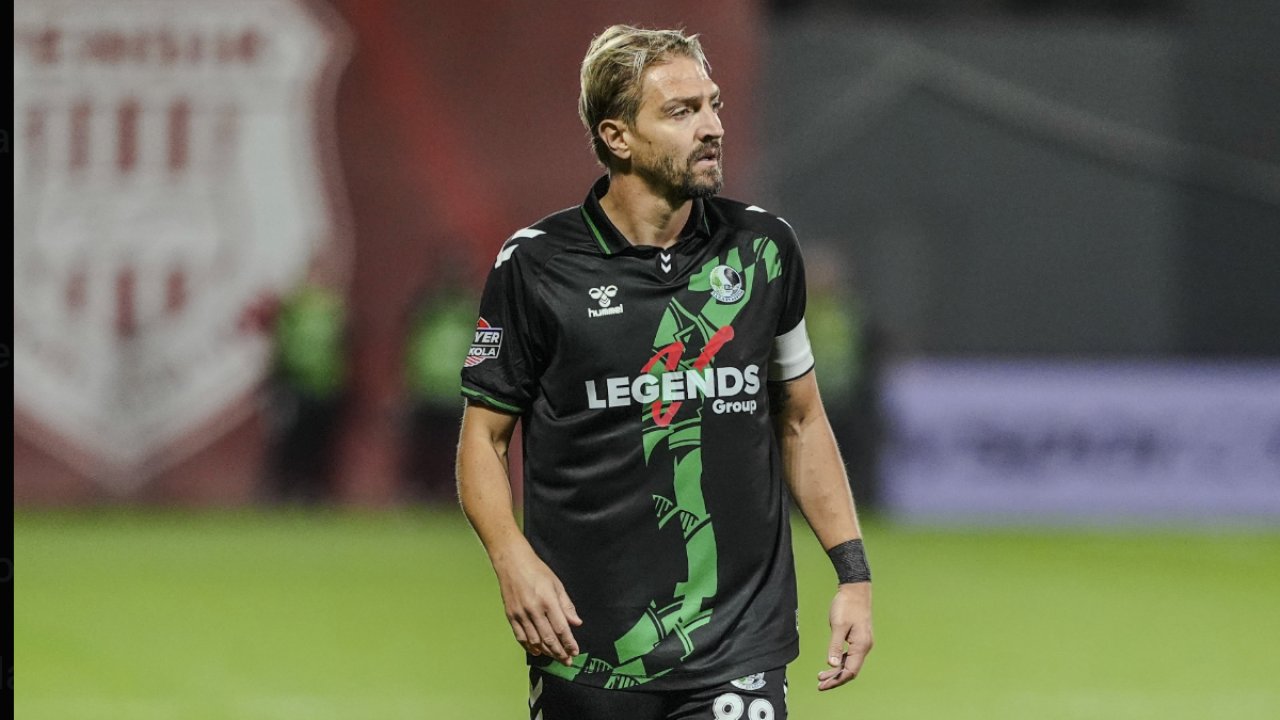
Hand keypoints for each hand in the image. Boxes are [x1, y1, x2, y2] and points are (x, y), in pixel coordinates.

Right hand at [493, 547, 582, 665]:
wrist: (512, 563)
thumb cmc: (537, 571)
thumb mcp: (557, 584)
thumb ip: (567, 605)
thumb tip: (576, 623)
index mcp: (548, 601)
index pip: (561, 628)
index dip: (569, 643)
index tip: (575, 652)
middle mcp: (534, 610)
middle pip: (549, 638)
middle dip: (560, 652)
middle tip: (567, 661)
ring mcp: (521, 614)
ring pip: (535, 640)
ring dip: (547, 652)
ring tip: (556, 657)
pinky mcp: (511, 616)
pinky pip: (521, 637)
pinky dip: (529, 646)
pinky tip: (537, 651)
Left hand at [818, 582, 872, 690]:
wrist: (856, 590)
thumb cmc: (847, 605)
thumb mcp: (838, 626)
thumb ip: (835, 646)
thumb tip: (832, 665)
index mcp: (861, 646)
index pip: (850, 671)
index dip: (837, 680)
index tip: (823, 685)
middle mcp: (864, 647)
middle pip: (850, 670)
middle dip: (835, 678)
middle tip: (820, 685)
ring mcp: (862, 643)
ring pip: (850, 663)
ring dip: (837, 671)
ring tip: (821, 677)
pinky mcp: (858, 638)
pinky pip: (850, 655)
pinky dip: (840, 661)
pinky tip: (831, 664)